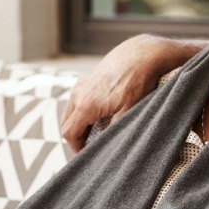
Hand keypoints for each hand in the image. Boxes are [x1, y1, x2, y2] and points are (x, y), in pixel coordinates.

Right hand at [60, 34, 208, 151]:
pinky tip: (101, 112)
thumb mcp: (128, 112)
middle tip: (91, 145)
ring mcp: (82, 83)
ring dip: (80, 122)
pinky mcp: (88, 77)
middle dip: (76, 136)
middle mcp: (78, 93)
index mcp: (85, 104)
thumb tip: (106, 148)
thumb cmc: (137, 82)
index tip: (87, 154)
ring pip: (72, 110)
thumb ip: (113, 131)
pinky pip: (79, 98)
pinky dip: (84, 109)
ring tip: (98, 130)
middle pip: (66, 123)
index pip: (69, 133)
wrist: (141, 54)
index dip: (76, 148)